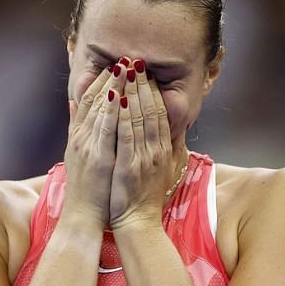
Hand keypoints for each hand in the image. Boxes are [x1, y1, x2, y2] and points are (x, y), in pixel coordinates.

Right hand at [62, 64, 120, 225]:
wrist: (83, 218)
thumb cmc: (86, 191)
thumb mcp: (78, 155)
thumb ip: (77, 128)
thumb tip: (75, 103)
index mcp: (78, 137)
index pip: (89, 101)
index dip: (100, 80)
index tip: (114, 64)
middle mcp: (81, 138)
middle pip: (94, 99)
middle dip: (109, 77)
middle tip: (123, 57)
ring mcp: (89, 146)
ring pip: (101, 109)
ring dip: (114, 86)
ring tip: (126, 66)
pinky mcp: (98, 157)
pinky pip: (107, 129)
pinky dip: (112, 110)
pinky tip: (120, 94)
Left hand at [109, 57, 188, 230]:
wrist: (138, 225)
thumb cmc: (143, 198)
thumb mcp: (158, 168)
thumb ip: (161, 147)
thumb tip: (167, 128)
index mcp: (162, 149)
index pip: (159, 112)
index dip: (152, 90)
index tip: (145, 71)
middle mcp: (156, 150)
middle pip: (151, 109)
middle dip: (143, 83)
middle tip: (136, 60)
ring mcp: (143, 158)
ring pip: (139, 118)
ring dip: (133, 92)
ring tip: (127, 70)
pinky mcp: (129, 167)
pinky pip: (126, 137)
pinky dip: (122, 116)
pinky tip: (117, 99)